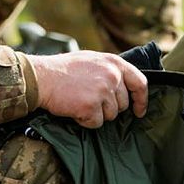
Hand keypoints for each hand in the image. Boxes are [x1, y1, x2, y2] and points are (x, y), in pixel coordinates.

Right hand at [26, 51, 147, 128]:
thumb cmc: (64, 70)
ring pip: (110, 116)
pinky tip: (75, 108)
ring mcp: (103, 91)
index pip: (140, 83)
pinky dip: (85, 120)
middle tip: (90, 100)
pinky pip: (96, 123)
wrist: (41, 77)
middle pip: (123, 104)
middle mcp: (112, 76)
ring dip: (96, 114)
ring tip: (80, 101)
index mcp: (114, 63)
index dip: (141, 100)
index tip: (139, 111)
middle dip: (109, 108)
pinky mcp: (91, 106)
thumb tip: (124, 86)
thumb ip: (110, 71)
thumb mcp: (93, 60)